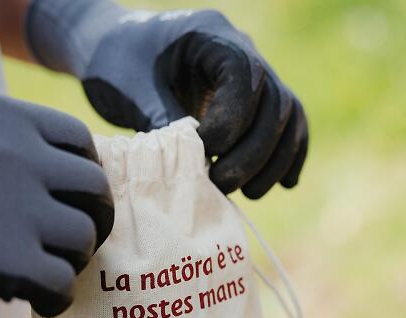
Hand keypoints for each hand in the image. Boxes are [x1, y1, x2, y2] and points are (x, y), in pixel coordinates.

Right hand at [0, 92, 112, 316]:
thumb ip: (4, 148)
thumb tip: (72, 177)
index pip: (78, 142)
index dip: (85, 178)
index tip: (76, 202)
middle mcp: (11, 154)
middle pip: (95, 190)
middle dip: (94, 220)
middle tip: (74, 243)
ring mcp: (11, 206)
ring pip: (82, 238)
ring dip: (71, 261)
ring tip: (46, 270)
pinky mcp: (5, 260)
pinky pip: (62, 283)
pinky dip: (57, 298)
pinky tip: (38, 301)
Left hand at [26, 2, 307, 197]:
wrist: (116, 52)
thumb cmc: (117, 64)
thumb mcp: (132, 90)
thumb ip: (166, 123)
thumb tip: (198, 167)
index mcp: (211, 36)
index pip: (244, 76)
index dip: (232, 121)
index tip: (204, 152)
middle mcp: (243, 52)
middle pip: (275, 104)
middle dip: (253, 153)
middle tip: (223, 184)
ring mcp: (255, 78)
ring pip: (289, 119)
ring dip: (273, 162)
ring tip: (248, 193)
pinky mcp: (255, 105)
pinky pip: (288, 128)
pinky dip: (287, 157)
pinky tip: (283, 184)